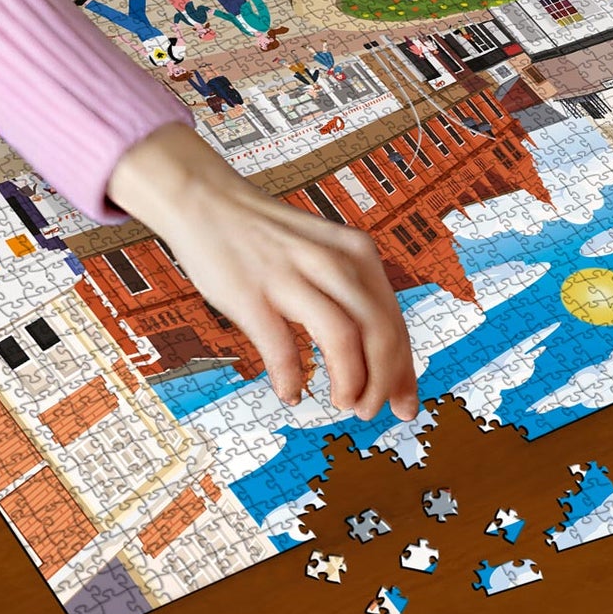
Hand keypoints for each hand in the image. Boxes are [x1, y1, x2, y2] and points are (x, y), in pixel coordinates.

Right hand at [107, 123, 419, 421]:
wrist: (208, 201)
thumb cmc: (270, 238)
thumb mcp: (326, 251)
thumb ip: (353, 294)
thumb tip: (382, 358)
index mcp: (356, 252)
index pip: (394, 320)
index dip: (404, 370)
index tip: (405, 406)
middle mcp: (331, 261)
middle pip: (379, 332)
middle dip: (383, 382)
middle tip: (368, 412)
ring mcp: (291, 276)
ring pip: (343, 339)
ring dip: (350, 382)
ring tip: (343, 404)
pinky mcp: (252, 294)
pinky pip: (282, 349)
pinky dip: (291, 378)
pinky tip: (290, 392)